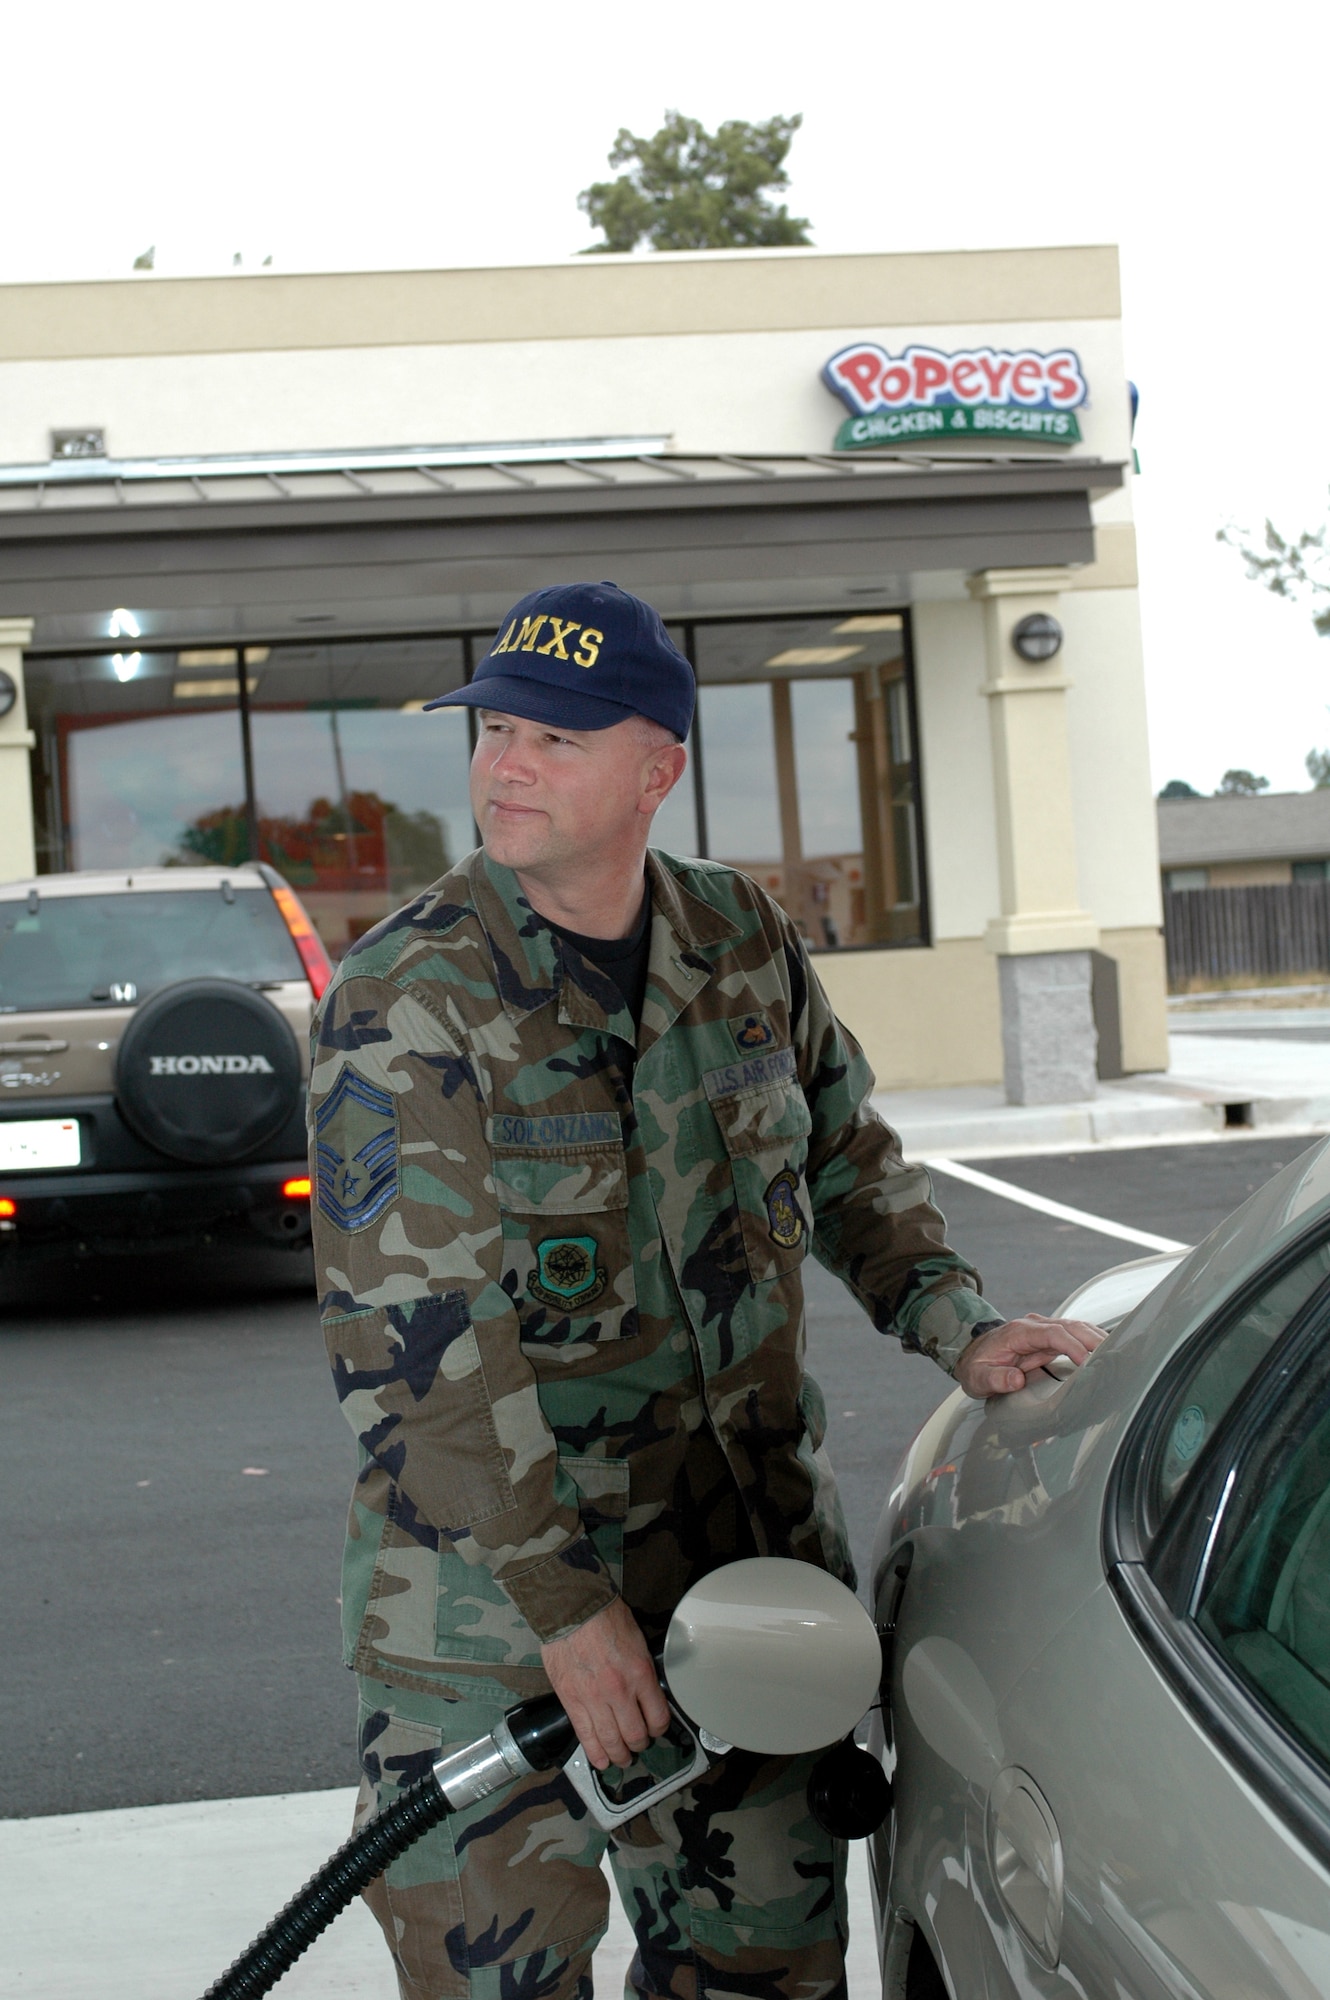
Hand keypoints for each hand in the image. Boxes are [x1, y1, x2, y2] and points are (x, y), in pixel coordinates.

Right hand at [540, 1597, 670, 1769]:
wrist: (571, 1609)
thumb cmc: (605, 1617)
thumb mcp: (638, 1640)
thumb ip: (643, 1669)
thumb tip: (646, 1691)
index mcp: (641, 1674)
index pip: (658, 1717)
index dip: (659, 1729)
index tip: (656, 1729)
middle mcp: (620, 1692)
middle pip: (636, 1735)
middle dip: (640, 1745)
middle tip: (639, 1745)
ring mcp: (594, 1699)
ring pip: (612, 1742)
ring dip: (619, 1755)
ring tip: (622, 1759)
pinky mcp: (572, 1702)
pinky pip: (586, 1737)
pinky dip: (595, 1753)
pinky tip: (601, 1761)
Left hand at [953, 1314, 1104, 1398]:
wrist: (973, 1355)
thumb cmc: (977, 1366)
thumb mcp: (978, 1377)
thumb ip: (995, 1378)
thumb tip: (1015, 1379)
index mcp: (1019, 1332)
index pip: (1052, 1333)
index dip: (1071, 1345)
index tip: (1086, 1361)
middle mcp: (1035, 1326)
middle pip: (1070, 1326)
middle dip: (1093, 1340)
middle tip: (1114, 1357)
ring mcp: (1045, 1331)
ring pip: (1077, 1328)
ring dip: (1098, 1339)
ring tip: (1118, 1354)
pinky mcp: (1052, 1340)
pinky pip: (1077, 1337)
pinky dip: (1093, 1343)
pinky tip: (1107, 1353)